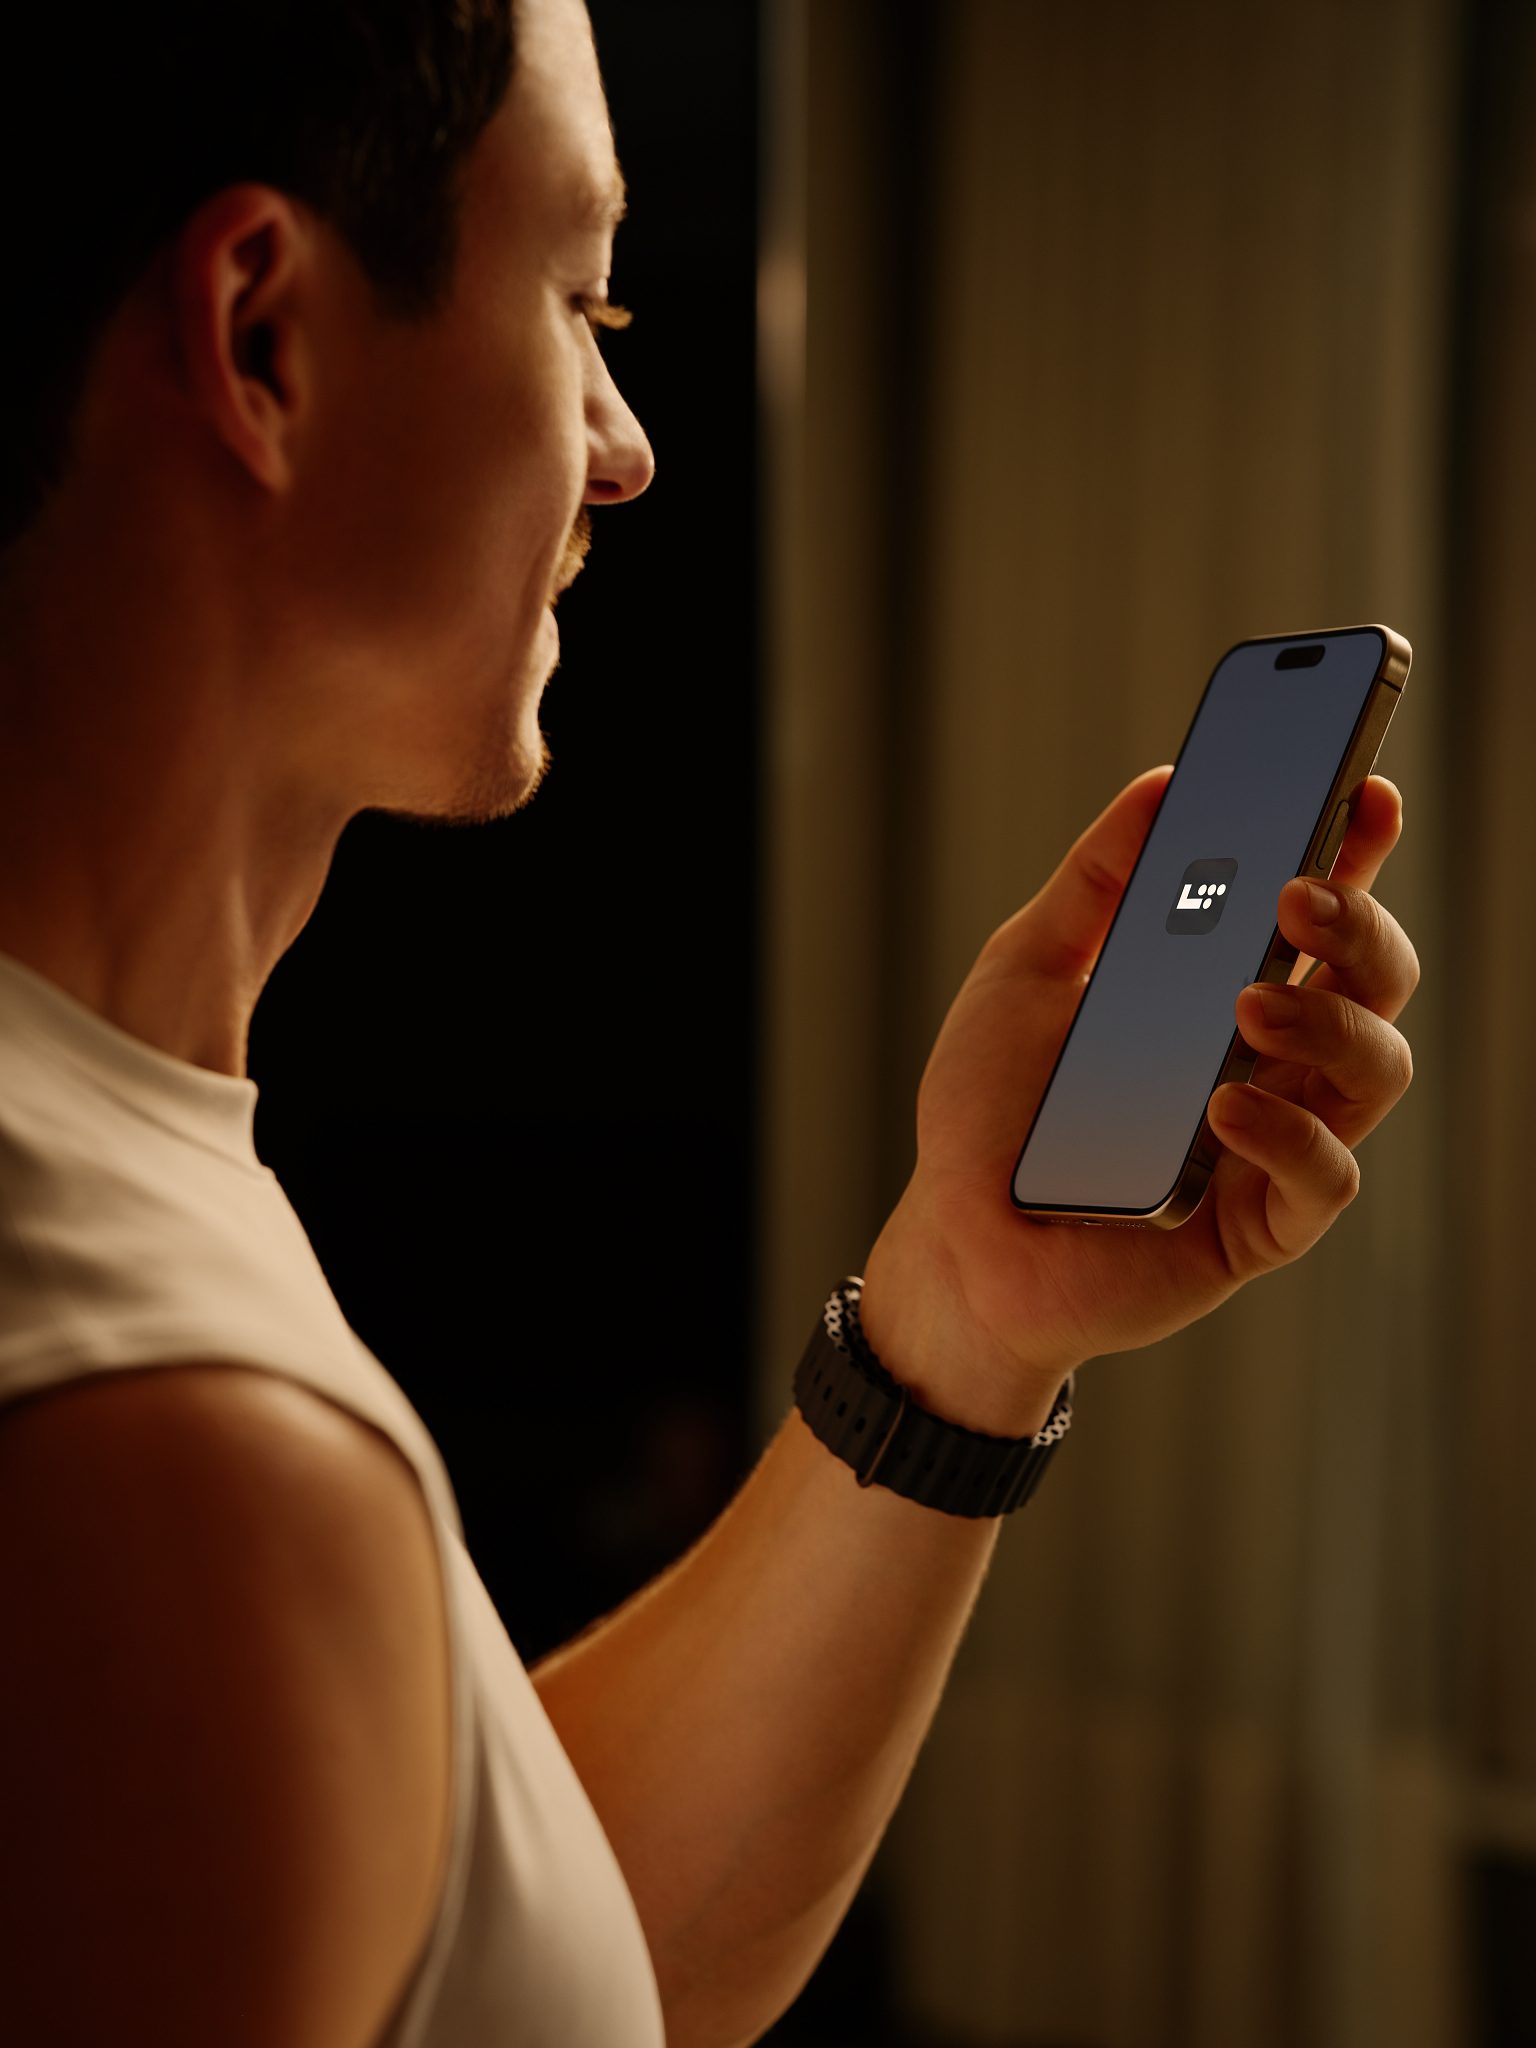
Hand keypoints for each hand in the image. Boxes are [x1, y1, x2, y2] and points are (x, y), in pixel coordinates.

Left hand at [859, 768, 1419, 1436]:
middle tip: (1295, 893)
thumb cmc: (994, 1108)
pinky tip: (1226, 1103)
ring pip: (1377, 1069)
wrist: (955, 1234)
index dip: (1359, 847)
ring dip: (1329, 1019)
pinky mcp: (1261, 1227)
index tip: (1367, 789)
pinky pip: (1326, 1177)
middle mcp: (1274, 1060)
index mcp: (1228, 989)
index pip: (1321, 910)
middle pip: (1376, 979)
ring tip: (1249, 1001)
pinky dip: (1289, 1133)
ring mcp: (1277, 1143)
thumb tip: (1161, 784)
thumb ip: (1094, 882)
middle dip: (1358, 922)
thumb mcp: (1025, 971)